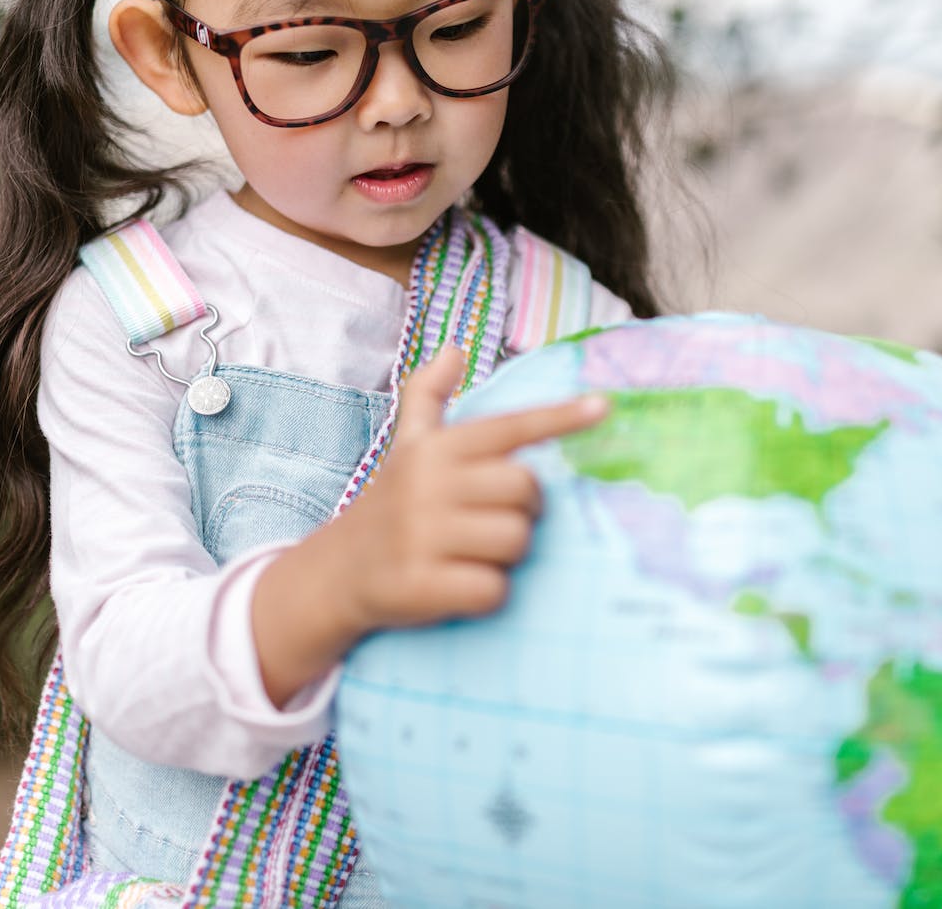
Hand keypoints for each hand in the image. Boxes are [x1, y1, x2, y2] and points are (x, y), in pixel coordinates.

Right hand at [330, 345, 608, 633]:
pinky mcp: (421, 584)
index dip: (559, 417)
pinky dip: (488, 594)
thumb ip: (429, 395)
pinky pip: (494, 590)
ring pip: (516, 541)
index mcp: (435, 448)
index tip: (603, 407)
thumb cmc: (390, 503)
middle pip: (526, 491)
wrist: (337, 572)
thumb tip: (453, 347)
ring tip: (472, 553)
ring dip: (506, 556)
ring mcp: (422, 534)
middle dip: (524, 510)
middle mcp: (428, 484)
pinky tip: (460, 585)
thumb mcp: (407, 446)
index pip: (509, 427)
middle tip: (492, 519)